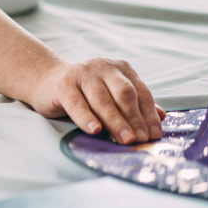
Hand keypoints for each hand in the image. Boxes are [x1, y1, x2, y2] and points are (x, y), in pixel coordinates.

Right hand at [28, 58, 164, 144]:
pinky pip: (77, 103)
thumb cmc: (84, 93)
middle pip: (123, 94)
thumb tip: (161, 117)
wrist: (46, 81)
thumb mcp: (111, 95)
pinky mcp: (63, 84)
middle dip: (134, 118)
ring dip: (115, 122)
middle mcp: (102, 67)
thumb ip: (135, 104)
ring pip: (102, 100)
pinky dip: (87, 118)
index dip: (148, 115)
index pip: (140, 92)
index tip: (154, 136)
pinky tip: (95, 130)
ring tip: (125, 140)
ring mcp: (81, 73)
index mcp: (119, 69)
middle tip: (141, 140)